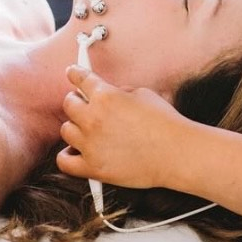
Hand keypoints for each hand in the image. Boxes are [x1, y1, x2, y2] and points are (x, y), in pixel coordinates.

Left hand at [57, 65, 189, 189]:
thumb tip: (109, 95)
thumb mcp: (142, 93)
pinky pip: (64, 161)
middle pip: (69, 104)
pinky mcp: (93, 168)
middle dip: (77, 102)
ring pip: (66, 130)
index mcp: (105, 95)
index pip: (80, 78)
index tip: (72, 73)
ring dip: (75, 128)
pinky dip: (68, 155)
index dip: (75, 73)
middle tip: (87, 106)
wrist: (176, 153)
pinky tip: (77, 151)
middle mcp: (93, 118)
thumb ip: (119, 92)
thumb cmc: (164, 122)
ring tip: (88, 131)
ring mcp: (91, 144)